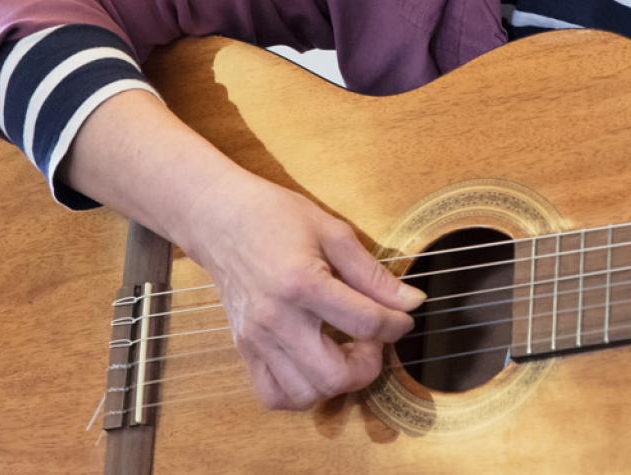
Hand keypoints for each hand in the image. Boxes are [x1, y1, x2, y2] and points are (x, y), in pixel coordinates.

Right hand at [65, 91, 420, 409]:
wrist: (218, 218)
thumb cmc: (275, 217)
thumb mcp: (332, 232)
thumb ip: (373, 273)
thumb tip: (412, 302)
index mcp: (303, 283)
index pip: (366, 323)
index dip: (397, 324)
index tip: (402, 317)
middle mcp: (277, 319)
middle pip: (336, 375)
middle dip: (369, 364)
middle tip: (371, 340)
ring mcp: (257, 339)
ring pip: (306, 394)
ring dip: (337, 381)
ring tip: (344, 352)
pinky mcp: (244, 348)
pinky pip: (274, 395)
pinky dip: (301, 393)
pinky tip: (315, 367)